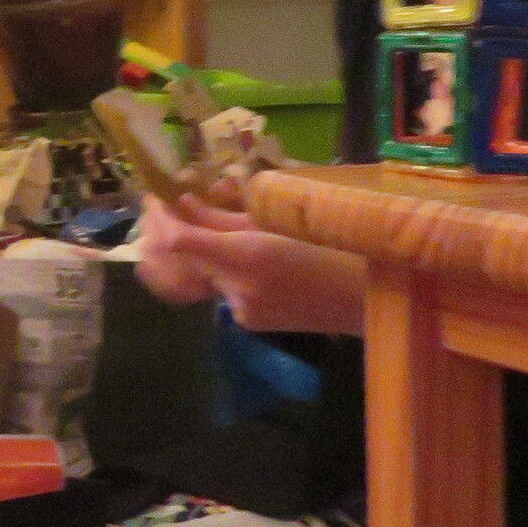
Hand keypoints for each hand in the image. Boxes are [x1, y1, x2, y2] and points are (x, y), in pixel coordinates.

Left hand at [137, 192, 368, 335]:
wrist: (369, 299)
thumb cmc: (335, 247)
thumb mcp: (281, 221)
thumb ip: (227, 217)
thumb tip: (186, 203)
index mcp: (249, 256)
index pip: (181, 242)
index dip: (162, 221)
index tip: (158, 202)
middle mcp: (239, 289)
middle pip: (192, 258)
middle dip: (186, 235)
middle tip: (189, 212)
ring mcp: (243, 312)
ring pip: (210, 274)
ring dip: (214, 256)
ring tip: (238, 238)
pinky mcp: (250, 324)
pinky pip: (227, 291)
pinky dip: (233, 275)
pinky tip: (258, 266)